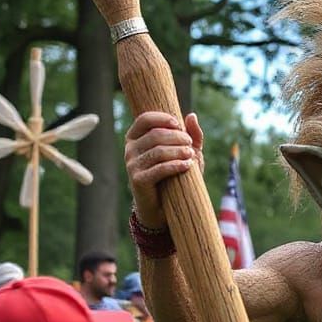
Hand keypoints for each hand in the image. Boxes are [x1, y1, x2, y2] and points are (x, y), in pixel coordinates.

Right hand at [124, 111, 204, 226]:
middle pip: (155, 135)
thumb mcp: (185, 152)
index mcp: (136, 137)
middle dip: (177, 137)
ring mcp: (131, 165)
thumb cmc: (174, 174)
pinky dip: (175, 166)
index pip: (145, 119)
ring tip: (191, 155)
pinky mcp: (138, 180)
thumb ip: (191, 135)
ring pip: (157, 151)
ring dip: (178, 151)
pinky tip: (187, 166)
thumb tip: (192, 115)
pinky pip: (158, 169)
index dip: (162, 119)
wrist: (163, 206)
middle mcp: (130, 149)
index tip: (179, 125)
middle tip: (190, 144)